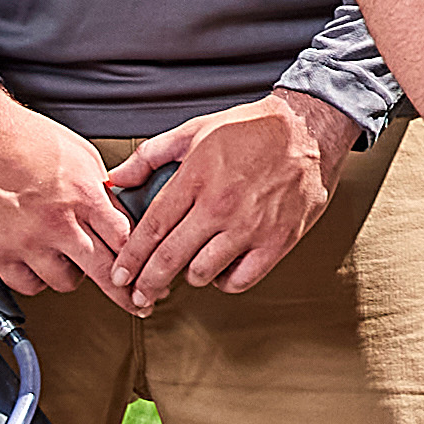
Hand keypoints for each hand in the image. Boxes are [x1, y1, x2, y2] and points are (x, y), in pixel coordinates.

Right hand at [0, 86, 130, 300]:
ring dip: (72, 274)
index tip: (146, 272)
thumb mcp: (80, 154)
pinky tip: (39, 263)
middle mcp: (58, 221)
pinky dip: (37, 279)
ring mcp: (27, 239)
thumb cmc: (24, 136)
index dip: (141, 260)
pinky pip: (27, 285)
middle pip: (104, 272)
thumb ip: (101, 191)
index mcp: (84, 194)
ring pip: (66, 283)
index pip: (126, 241)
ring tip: (67, 256)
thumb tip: (119, 217)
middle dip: (124, 292)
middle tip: (133, 300)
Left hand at [99, 89, 350, 304]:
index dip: (130, 258)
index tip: (119, 275)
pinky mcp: (277, 241)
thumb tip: (115, 179)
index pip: (151, 229)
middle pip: (170, 258)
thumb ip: (149, 156)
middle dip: (147, 283)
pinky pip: (241, 279)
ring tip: (187, 269)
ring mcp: (249, 226)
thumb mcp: (194, 130)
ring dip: (188, 277)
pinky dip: (225, 281)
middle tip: (138, 295)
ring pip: (202, 272)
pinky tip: (221, 269)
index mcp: (196, 178)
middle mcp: (220, 206)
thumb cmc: (250, 129)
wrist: (308, 129)